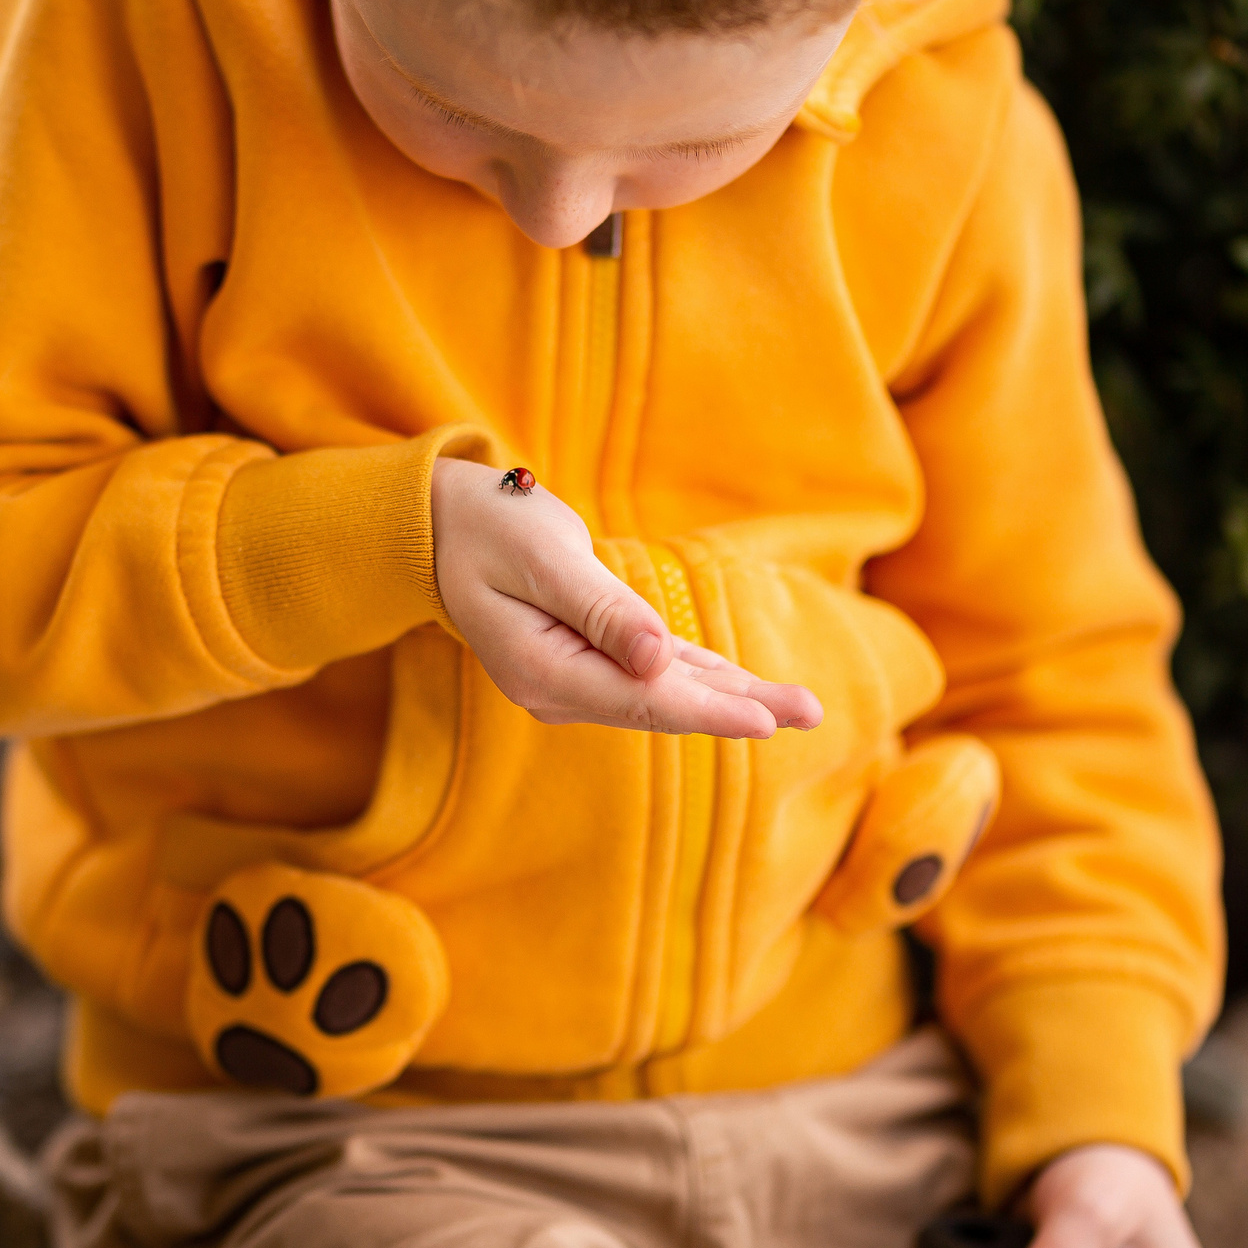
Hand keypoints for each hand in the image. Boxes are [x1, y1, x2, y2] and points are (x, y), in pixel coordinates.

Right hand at [429, 458, 820, 737]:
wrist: (438, 526)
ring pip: (662, 694)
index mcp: (546, 672)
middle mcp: (559, 690)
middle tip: (810, 711)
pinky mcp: (581, 661)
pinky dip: (696, 679)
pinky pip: (649, 677)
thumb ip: (602, 610)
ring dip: (727, 697)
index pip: (644, 701)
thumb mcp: (544, 557)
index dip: (709, 710)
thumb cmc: (488, 526)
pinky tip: (739, 688)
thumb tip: (657, 660)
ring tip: (793, 707)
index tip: (765, 721)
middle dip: (738, 709)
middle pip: (663, 706)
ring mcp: (570, 681)